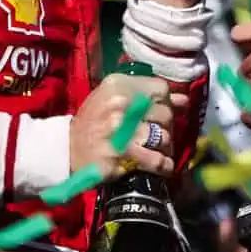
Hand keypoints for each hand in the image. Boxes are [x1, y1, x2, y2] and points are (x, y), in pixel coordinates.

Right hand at [70, 70, 186, 177]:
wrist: (66, 149)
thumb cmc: (95, 122)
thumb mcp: (115, 99)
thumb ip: (147, 96)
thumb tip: (184, 100)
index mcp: (117, 85)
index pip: (160, 89)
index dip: (165, 103)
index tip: (158, 114)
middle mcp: (119, 103)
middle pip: (164, 114)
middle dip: (165, 128)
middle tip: (155, 136)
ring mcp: (120, 129)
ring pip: (163, 137)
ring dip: (163, 147)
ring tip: (154, 150)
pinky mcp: (122, 154)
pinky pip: (156, 159)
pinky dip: (163, 165)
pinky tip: (162, 166)